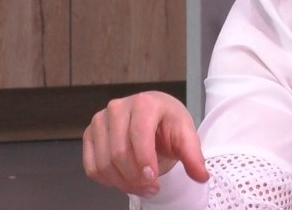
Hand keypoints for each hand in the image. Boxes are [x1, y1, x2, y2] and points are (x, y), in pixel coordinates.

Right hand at [83, 91, 209, 196]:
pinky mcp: (89, 135)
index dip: (144, 161)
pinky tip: (125, 180)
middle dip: (135, 178)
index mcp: (144, 103)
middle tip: (152, 188)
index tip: (153, 179)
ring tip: (142, 187)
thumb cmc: (169, 123)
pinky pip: (92, 167)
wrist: (154, 117)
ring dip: (123, 183)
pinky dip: (108, 181)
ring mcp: (100, 120)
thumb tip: (202, 176)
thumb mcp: (185, 136)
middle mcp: (117, 107)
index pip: (139, 134)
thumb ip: (193, 155)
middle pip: (119, 152)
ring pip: (104, 163)